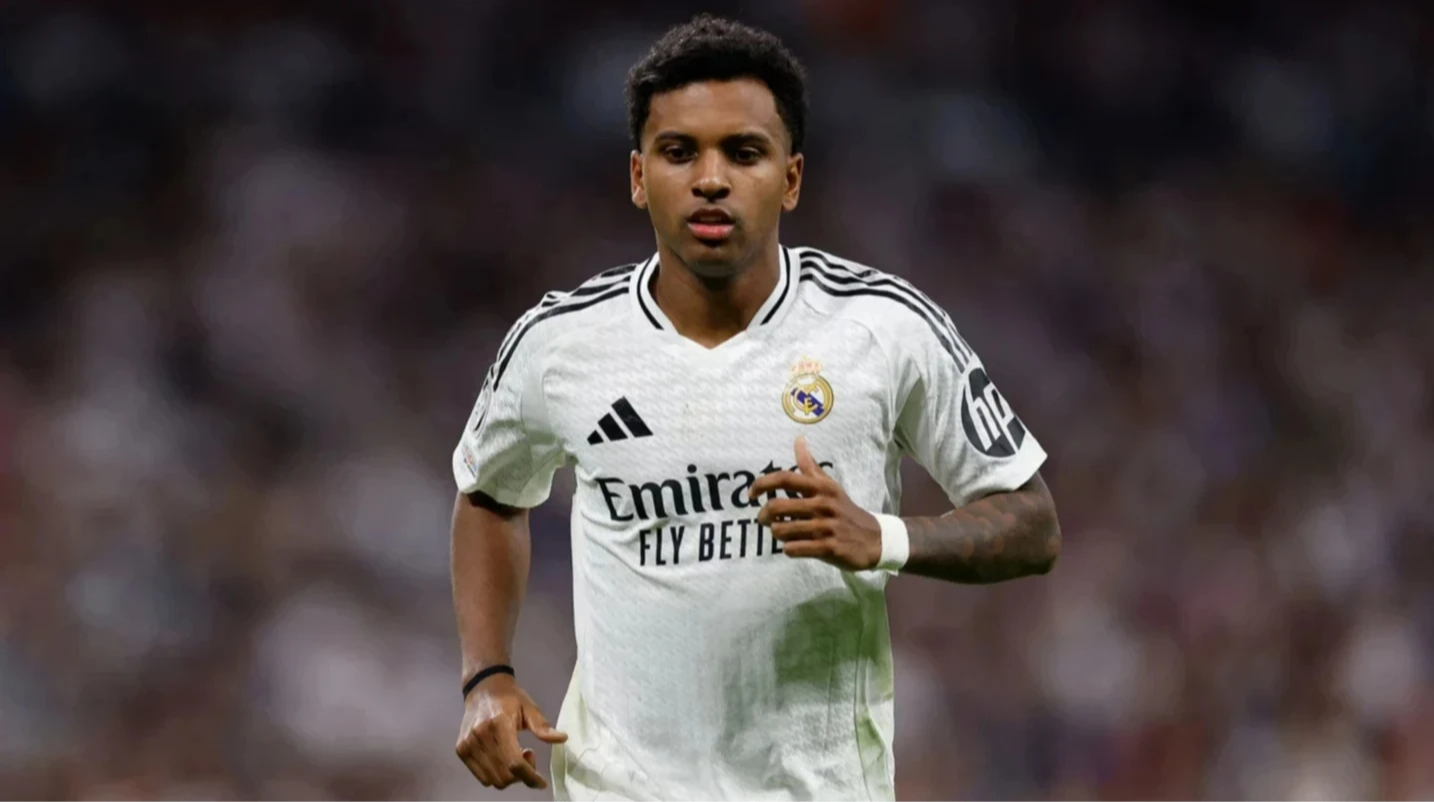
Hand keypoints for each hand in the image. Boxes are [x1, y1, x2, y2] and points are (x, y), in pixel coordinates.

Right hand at [455, 672, 567, 789]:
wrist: (483, 687)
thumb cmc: (510, 697)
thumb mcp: (530, 708)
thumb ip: (543, 727)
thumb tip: (562, 739)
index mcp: (499, 724)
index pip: (514, 763)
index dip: (530, 777)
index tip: (542, 782)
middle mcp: (480, 736)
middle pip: (504, 776)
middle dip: (522, 775)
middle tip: (528, 755)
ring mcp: (467, 745)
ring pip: (493, 780)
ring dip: (509, 776)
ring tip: (515, 755)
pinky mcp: (461, 750)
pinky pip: (481, 777)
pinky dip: (496, 774)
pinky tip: (502, 758)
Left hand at [748, 436, 882, 570]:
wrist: (874, 539)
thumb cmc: (845, 510)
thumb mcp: (829, 486)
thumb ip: (810, 466)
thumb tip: (799, 440)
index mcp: (821, 487)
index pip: (784, 478)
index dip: (762, 484)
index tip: (751, 494)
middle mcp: (823, 504)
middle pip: (777, 506)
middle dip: (763, 515)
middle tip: (764, 519)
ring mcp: (826, 527)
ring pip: (782, 530)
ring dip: (776, 533)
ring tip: (781, 533)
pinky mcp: (829, 548)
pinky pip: (794, 549)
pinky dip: (789, 549)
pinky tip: (794, 546)